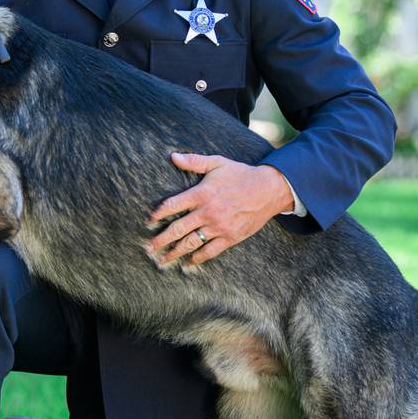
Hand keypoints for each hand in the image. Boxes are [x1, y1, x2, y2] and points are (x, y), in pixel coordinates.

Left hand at [146, 153, 294, 265]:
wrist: (269, 190)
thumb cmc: (241, 175)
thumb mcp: (217, 163)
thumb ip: (194, 161)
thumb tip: (173, 156)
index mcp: (202, 193)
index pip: (172, 205)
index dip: (158, 214)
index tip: (148, 222)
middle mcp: (208, 212)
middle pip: (178, 229)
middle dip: (161, 240)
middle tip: (149, 248)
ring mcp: (219, 227)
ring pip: (191, 243)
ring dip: (175, 252)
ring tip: (163, 259)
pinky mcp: (230, 237)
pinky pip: (210, 251)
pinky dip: (198, 258)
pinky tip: (189, 262)